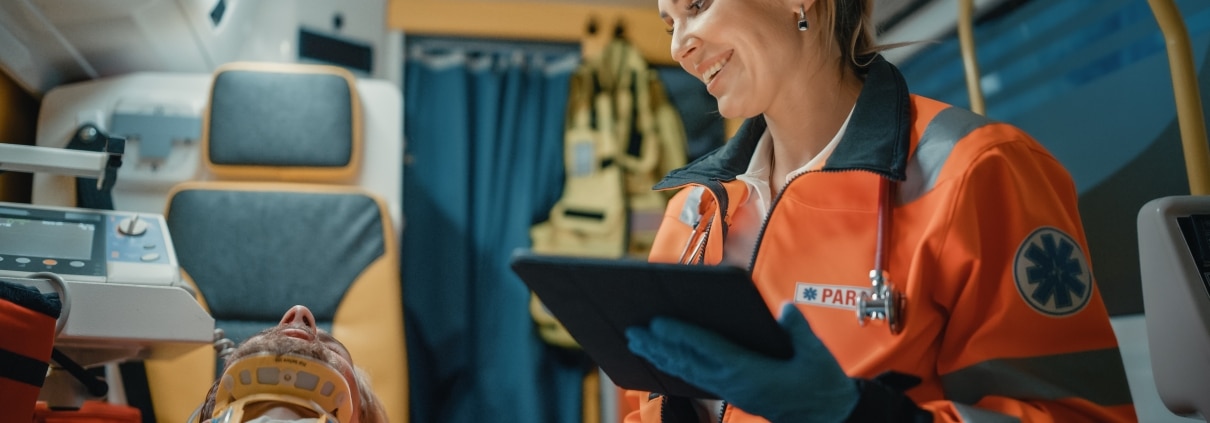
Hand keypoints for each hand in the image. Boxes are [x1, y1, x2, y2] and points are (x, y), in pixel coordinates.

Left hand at [626, 302, 858, 422]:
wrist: (829, 416)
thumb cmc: (821, 384)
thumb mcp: (816, 355)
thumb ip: (798, 330)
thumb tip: (784, 309)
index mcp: (750, 373)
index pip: (707, 350)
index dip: (680, 335)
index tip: (657, 323)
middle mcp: (734, 384)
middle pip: (687, 363)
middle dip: (657, 347)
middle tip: (631, 331)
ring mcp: (731, 391)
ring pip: (687, 373)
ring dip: (660, 357)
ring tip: (637, 343)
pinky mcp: (732, 394)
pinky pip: (696, 379)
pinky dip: (676, 368)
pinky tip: (662, 360)